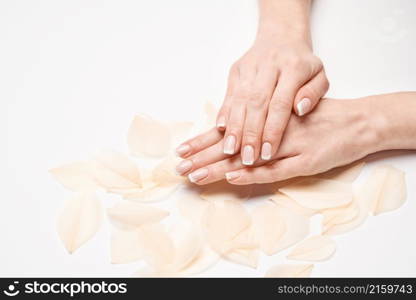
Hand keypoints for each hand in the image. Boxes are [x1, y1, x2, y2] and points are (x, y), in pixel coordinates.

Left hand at [176, 97, 382, 184]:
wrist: (356, 121)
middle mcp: (271, 133)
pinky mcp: (305, 162)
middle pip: (231, 147)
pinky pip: (276, 170)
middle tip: (178, 168)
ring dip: (219, 167)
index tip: (181, 151)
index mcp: (265, 121)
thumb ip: (261, 125)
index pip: (227, 133)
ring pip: (247, 159)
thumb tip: (232, 133)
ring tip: (195, 176)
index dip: (203, 142)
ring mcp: (288, 149)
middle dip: (202, 158)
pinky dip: (254, 174)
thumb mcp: (287, 115)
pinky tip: (235, 177)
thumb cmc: (320, 117)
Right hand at [215, 36, 328, 165]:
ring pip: (239, 99)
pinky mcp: (236, 70)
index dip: (273, 130)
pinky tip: (220, 131)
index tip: (268, 153)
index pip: (280, 104)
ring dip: (234, 126)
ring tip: (230, 149)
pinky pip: (228, 94)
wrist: (281, 37)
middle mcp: (269, 65)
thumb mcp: (320, 76)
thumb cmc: (303, 65)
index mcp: (293, 68)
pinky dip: (224, 113)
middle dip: (250, 133)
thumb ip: (314, 93)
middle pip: (256, 103)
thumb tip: (300, 110)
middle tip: (247, 157)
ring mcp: (249, 67)